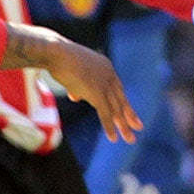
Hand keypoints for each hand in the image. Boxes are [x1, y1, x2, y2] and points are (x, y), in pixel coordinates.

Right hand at [0, 26, 141, 141]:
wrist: (55, 52)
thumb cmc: (58, 59)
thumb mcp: (72, 73)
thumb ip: (77, 86)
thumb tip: (77, 97)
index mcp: (105, 67)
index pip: (117, 88)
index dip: (121, 101)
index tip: (127, 112)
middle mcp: (109, 75)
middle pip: (121, 99)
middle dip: (129, 115)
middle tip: (139, 127)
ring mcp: (104, 84)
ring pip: (116, 109)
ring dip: (123, 126)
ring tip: (130, 140)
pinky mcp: (96, 93)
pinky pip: (105, 113)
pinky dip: (109, 126)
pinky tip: (113, 138)